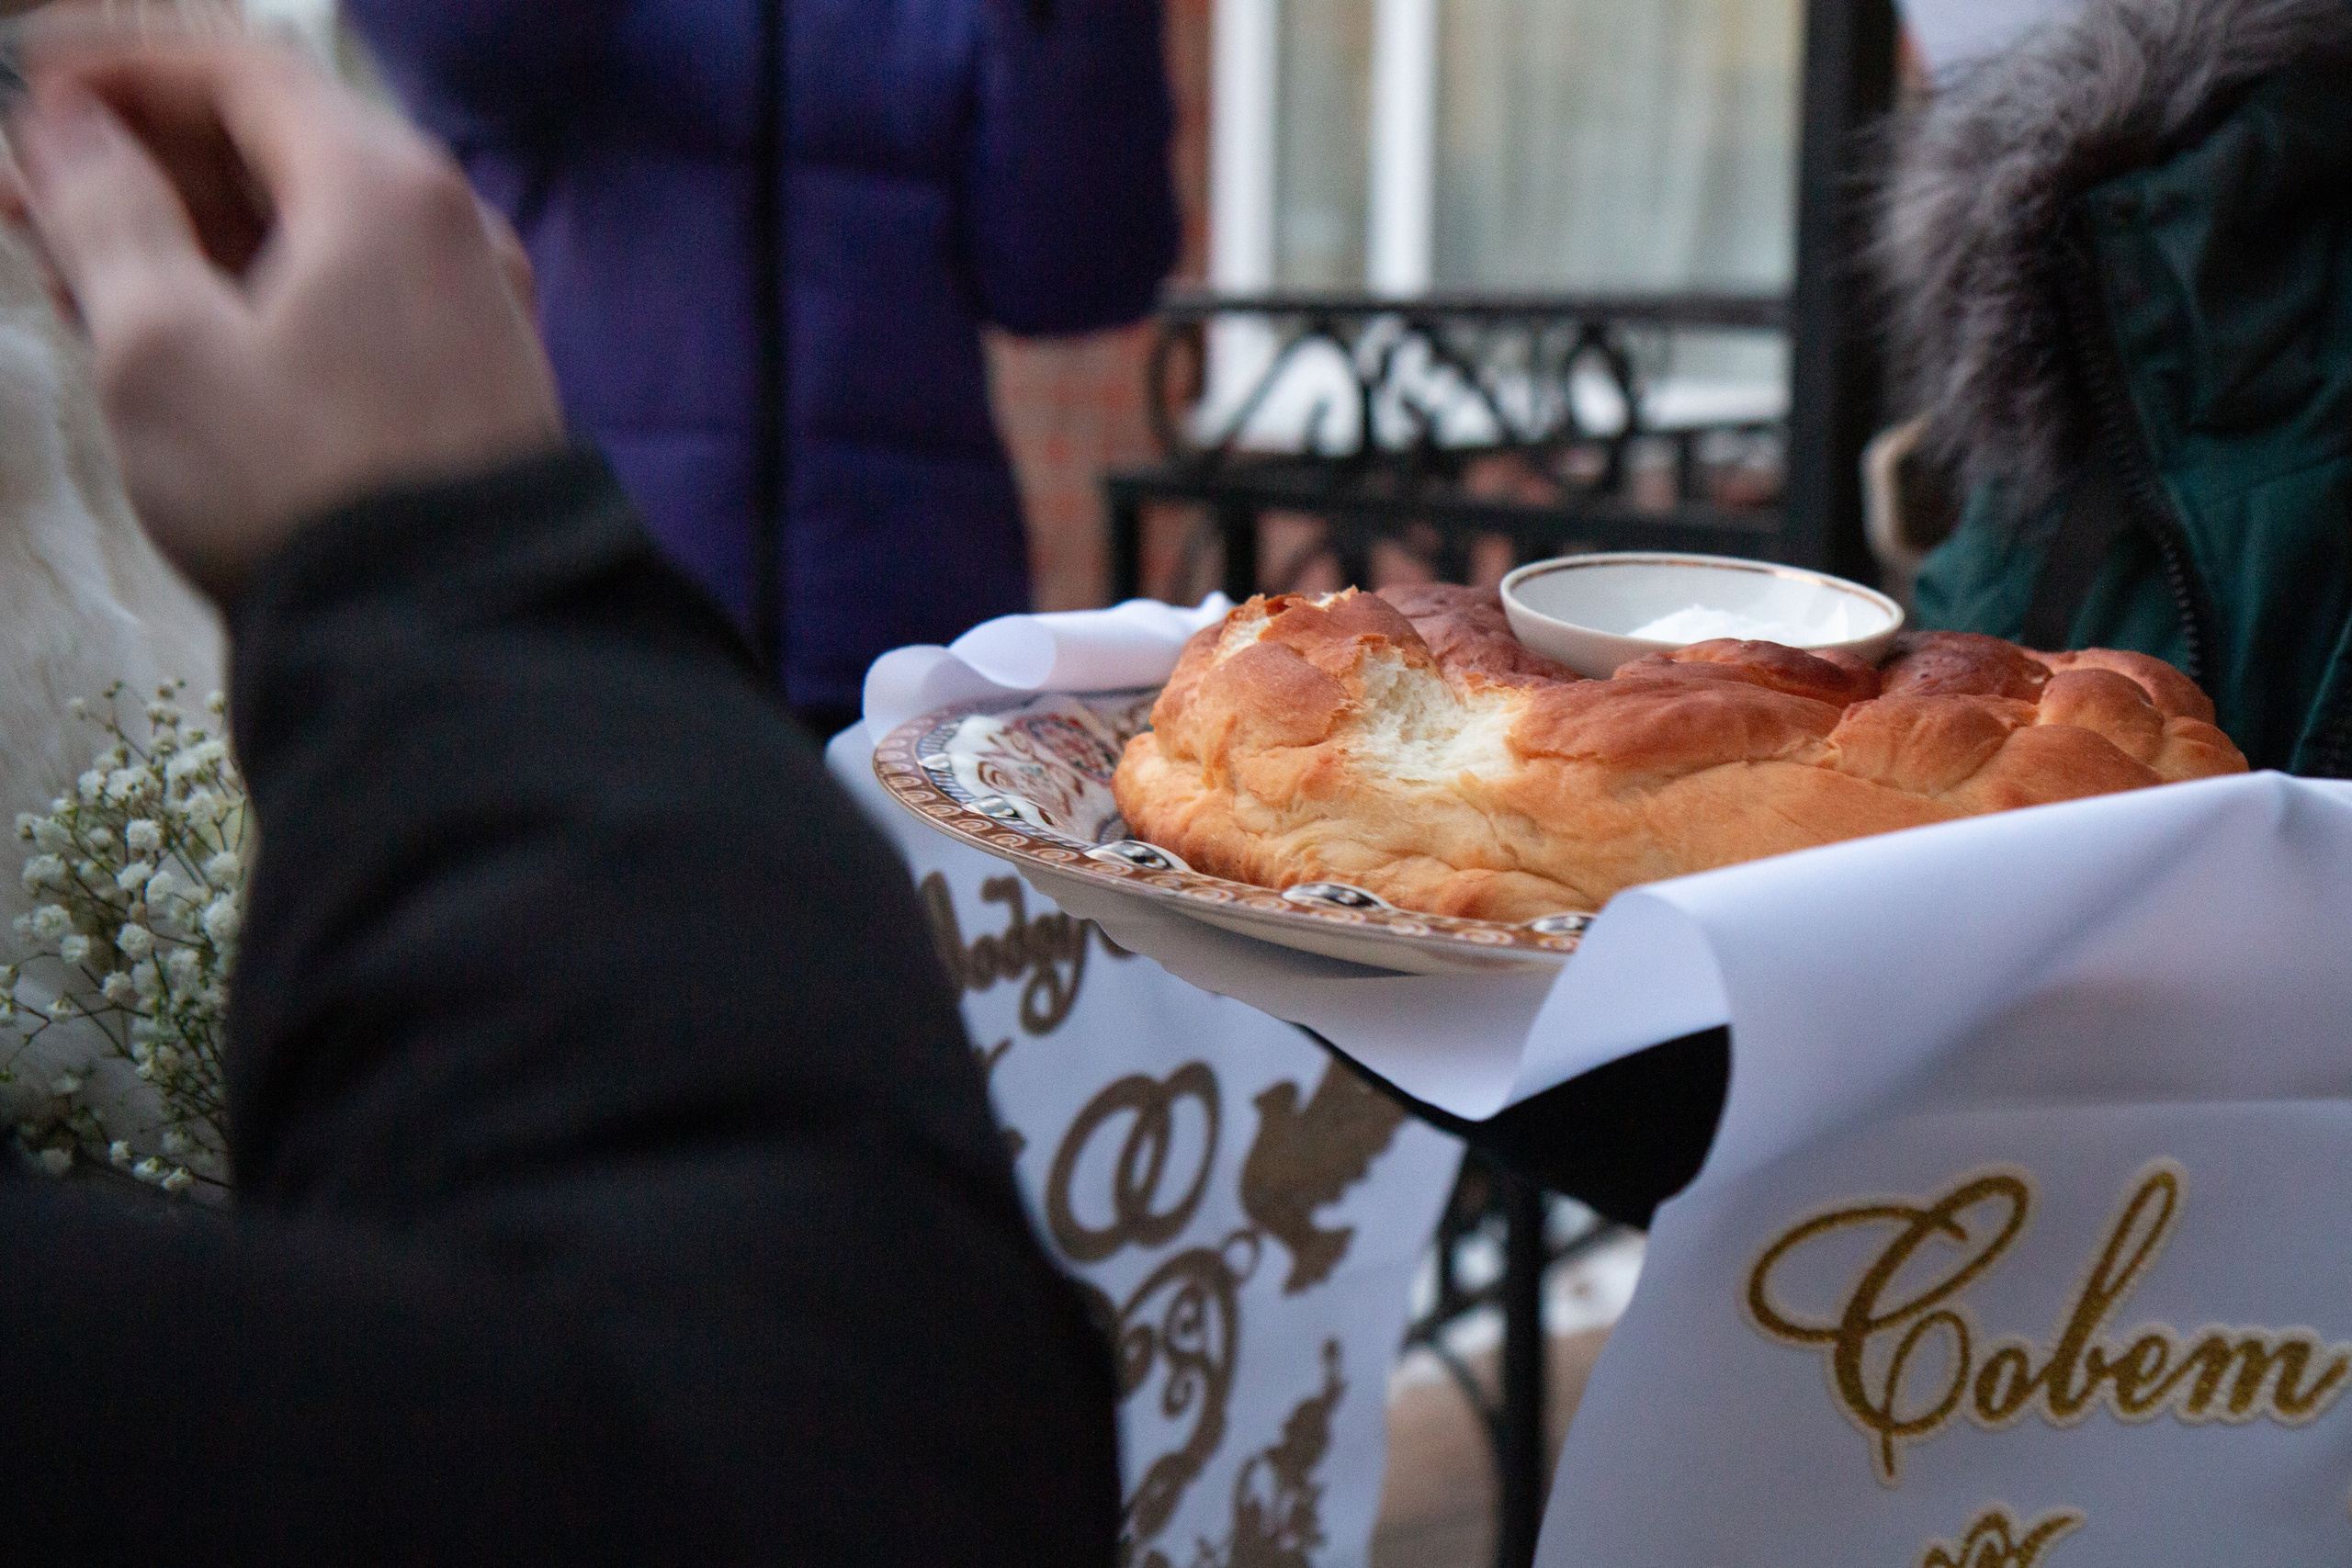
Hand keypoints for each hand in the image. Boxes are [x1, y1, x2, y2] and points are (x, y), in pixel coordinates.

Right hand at [8, 33, 561, 600]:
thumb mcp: (163, 349)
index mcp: (385, 187)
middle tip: (27, 204)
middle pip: (276, 146)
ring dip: (191, 234)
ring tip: (77, 281)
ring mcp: (476, 305)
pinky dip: (261, 293)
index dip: (119, 72)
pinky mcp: (477, 378)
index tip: (27, 96)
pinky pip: (354, 295)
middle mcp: (453, 227)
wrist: (454, 642)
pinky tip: (177, 335)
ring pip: (312, 228)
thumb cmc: (301, 494)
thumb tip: (67, 130)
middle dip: (142, 161)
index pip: (239, 74)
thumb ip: (106, 216)